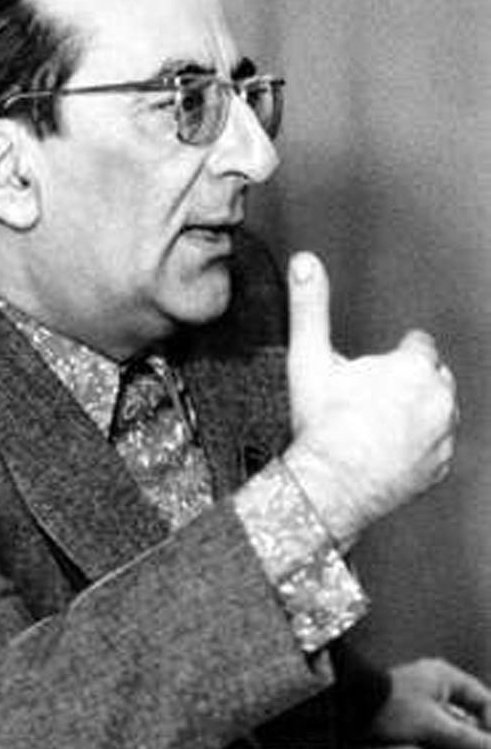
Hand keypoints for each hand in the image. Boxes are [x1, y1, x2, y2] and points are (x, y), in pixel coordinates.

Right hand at [283, 252, 456, 544]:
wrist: (328, 487)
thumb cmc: (321, 423)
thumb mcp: (309, 359)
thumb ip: (310, 307)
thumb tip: (304, 261)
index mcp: (414, 367)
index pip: (417, 346)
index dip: (392, 357)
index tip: (371, 373)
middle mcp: (439, 399)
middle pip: (432, 378)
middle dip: (408, 384)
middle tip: (369, 401)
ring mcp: (443, 436)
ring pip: (438, 413)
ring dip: (417, 413)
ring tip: (376, 426)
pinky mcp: (440, 468)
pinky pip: (436, 449)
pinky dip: (418, 448)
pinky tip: (385, 452)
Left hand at [370, 658, 490, 748]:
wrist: (347, 709)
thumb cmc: (389, 707)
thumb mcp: (435, 725)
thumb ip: (471, 740)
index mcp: (444, 678)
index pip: (483, 700)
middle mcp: (435, 687)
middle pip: (470, 717)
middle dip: (479, 742)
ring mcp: (422, 703)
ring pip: (454, 729)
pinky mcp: (410, 720)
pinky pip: (438, 736)